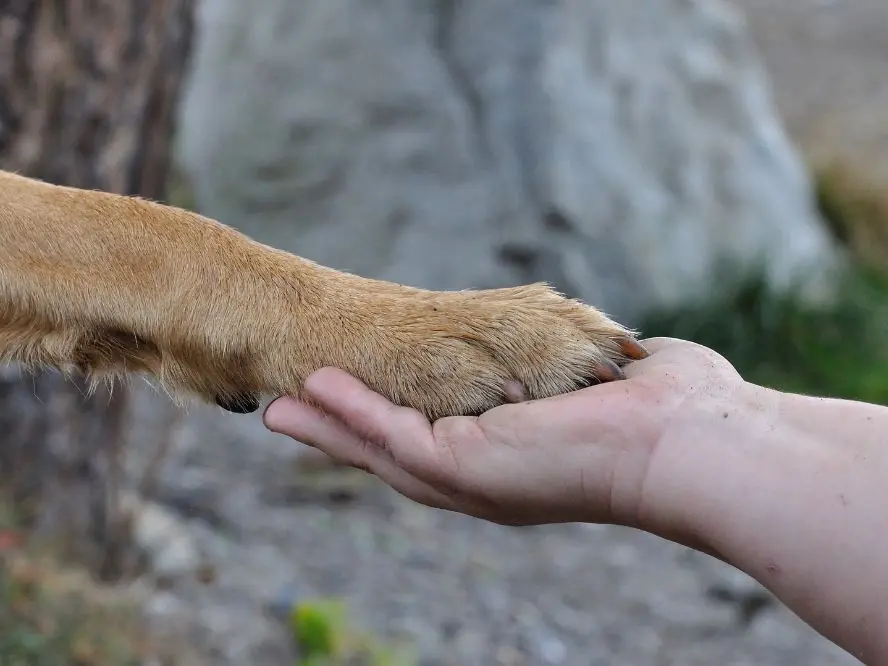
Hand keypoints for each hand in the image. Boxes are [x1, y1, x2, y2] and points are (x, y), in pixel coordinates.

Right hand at [263, 337, 744, 528]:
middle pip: (392, 456)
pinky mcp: (463, 466)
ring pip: (379, 451)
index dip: (389, 422)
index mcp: (512, 462)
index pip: (436, 440)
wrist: (692, 441)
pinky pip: (390, 435)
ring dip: (328, 426)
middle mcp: (484, 479)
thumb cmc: (669, 410)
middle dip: (339, 434)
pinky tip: (313, 390)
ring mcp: (470, 479)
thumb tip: (618, 354)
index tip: (351, 400)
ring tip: (280, 406)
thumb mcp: (606, 382)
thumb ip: (589, 369)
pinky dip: (349, 413)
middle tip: (286, 414)